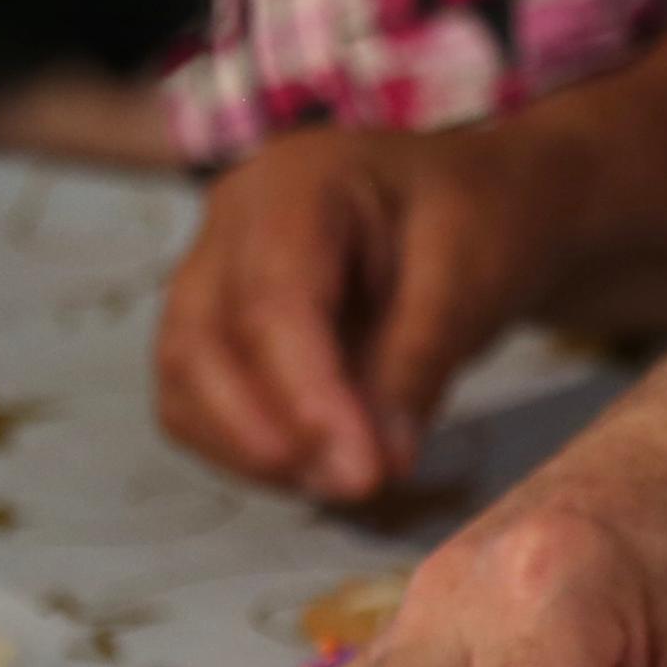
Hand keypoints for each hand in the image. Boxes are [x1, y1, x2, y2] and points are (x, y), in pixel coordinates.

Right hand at [159, 118, 572, 501]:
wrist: (481, 199)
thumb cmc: (482, 219)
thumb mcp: (473, 278)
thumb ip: (418, 363)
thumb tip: (379, 463)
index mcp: (296, 181)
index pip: (272, 301)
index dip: (307, 398)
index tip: (364, 473)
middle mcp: (231, 218)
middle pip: (201, 341)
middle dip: (267, 434)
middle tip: (357, 485)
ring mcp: (211, 266)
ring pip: (184, 377)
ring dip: (250, 448)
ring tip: (344, 478)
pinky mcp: (213, 318)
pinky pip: (195, 395)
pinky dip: (243, 444)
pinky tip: (314, 464)